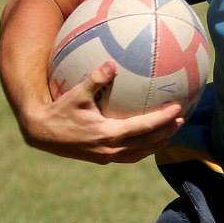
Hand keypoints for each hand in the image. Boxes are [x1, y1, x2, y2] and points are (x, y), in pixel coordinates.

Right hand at [24, 61, 184, 164]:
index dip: (162, 119)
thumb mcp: (76, 94)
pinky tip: (148, 140)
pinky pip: (129, 156)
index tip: (178, 110)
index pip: (143, 127)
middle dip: (166, 132)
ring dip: (157, 143)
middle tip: (181, 120)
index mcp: (108, 134)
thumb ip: (94, 80)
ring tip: (170, 132)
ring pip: (140, 153)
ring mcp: (106, 156)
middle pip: (147, 143)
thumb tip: (111, 63)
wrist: (41, 133)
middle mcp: (110, 149)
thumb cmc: (59, 110)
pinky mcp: (102, 159)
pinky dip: (142, 149)